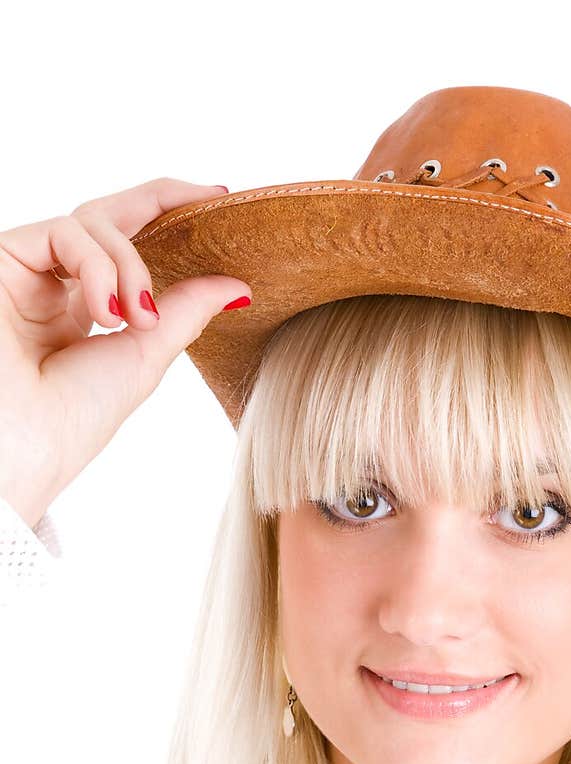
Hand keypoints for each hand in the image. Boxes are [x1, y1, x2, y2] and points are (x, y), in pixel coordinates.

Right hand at [0, 178, 251, 528]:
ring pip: (94, 224)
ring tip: (138, 319)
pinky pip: (65, 232)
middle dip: (164, 203)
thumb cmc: (74, 418)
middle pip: (110, 217)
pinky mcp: (4, 258)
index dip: (170, 214)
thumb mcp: (147, 356)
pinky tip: (108, 312)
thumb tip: (238, 285)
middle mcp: (55, 285)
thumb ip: (185, 311)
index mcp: (86, 312)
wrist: (24, 446)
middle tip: (213, 200)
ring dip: (131, 266)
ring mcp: (28, 271)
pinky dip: (99, 267)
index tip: (219, 200)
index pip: (128, 245)